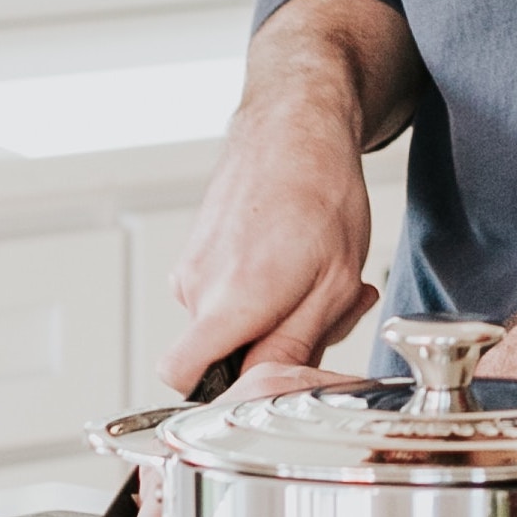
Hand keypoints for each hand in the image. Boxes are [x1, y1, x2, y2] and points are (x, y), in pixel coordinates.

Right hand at [163, 117, 382, 394]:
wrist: (294, 128)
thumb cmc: (321, 194)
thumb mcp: (332, 283)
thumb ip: (295, 345)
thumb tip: (265, 385)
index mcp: (230, 301)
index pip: (183, 377)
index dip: (222, 389)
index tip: (262, 378)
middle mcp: (196, 287)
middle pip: (218, 356)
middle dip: (270, 349)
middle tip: (320, 311)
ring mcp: (190, 267)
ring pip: (226, 325)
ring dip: (272, 317)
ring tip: (313, 279)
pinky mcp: (194, 253)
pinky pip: (222, 296)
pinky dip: (260, 293)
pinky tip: (294, 262)